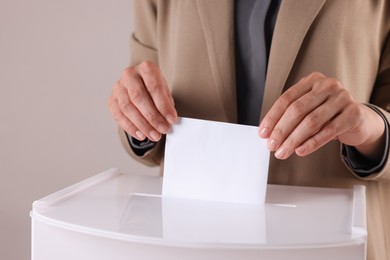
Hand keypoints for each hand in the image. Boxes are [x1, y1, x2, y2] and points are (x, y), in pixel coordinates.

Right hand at [108, 61, 176, 141]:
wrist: (141, 84)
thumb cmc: (154, 88)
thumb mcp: (165, 91)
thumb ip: (166, 103)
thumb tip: (168, 120)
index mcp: (146, 68)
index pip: (154, 87)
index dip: (163, 105)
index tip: (171, 119)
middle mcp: (129, 75)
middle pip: (138, 97)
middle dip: (152, 117)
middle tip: (162, 129)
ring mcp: (118, 87)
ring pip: (127, 108)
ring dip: (142, 125)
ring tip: (154, 135)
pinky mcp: (112, 100)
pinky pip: (119, 115)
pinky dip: (130, 127)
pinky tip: (141, 134)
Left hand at [258, 72, 384, 159]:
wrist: (359, 119)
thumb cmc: (327, 114)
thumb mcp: (309, 109)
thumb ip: (291, 116)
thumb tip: (269, 133)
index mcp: (312, 81)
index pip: (286, 99)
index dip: (272, 117)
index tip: (263, 133)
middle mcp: (327, 85)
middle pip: (297, 109)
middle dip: (281, 130)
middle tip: (272, 145)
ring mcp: (342, 98)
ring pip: (311, 121)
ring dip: (294, 139)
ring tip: (283, 152)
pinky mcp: (353, 114)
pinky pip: (329, 131)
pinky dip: (312, 143)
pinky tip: (300, 151)